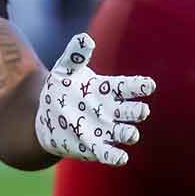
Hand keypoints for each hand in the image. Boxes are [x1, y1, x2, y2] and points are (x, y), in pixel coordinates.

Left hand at [34, 33, 153, 166]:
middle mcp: (112, 111)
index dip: (140, 86)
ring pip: (126, 133)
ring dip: (129, 133)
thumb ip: (74, 56)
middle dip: (137, 112)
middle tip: (140, 111)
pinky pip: (109, 153)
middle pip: (133, 112)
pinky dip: (116, 156)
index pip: (129, 87)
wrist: (45, 117)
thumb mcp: (64, 71)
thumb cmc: (60, 91)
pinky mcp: (94, 147)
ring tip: (130, 134)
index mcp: (108, 90)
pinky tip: (121, 157)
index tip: (149, 85)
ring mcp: (105, 130)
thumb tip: (84, 38)